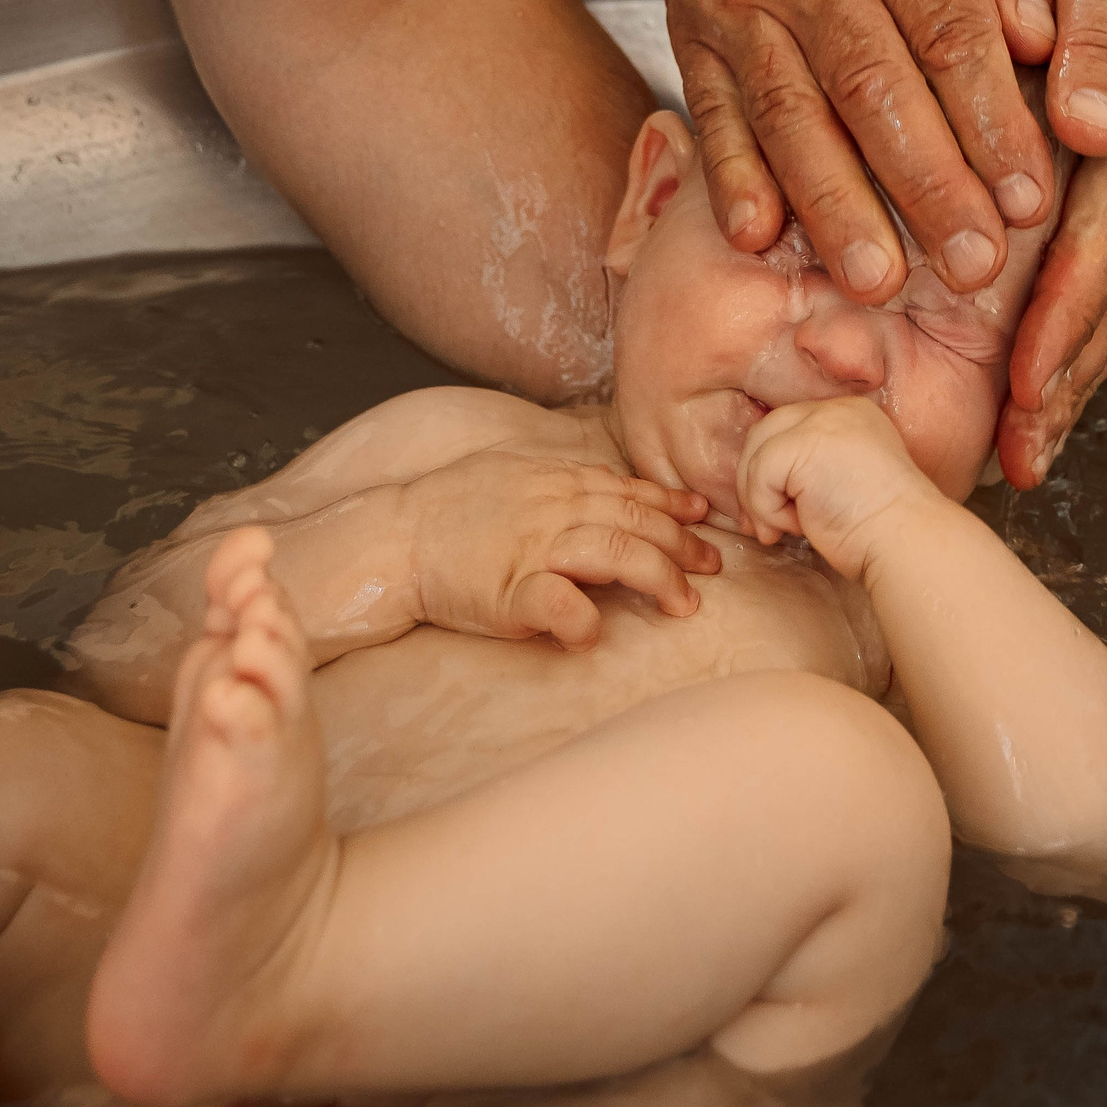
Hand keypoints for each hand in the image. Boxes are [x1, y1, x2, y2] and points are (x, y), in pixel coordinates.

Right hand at [391, 453, 716, 649]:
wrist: (395, 538)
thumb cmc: (452, 509)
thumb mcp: (513, 473)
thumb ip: (562, 480)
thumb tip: (611, 487)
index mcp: (556, 482)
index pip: (629, 491)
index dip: (673, 508)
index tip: (703, 522)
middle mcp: (553, 510)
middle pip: (636, 522)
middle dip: (682, 547)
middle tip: (711, 569)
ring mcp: (533, 549)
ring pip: (616, 554)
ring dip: (658, 579)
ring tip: (683, 605)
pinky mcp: (509, 591)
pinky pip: (560, 603)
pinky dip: (585, 620)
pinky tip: (596, 633)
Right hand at [656, 0, 1059, 301]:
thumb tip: (1041, 39)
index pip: (949, 29)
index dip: (989, 120)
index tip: (1027, 195)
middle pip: (873, 85)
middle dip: (927, 185)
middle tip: (973, 263)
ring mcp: (741, 0)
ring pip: (791, 112)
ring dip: (835, 203)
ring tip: (879, 277)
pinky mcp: (693, 33)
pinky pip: (714, 114)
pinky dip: (732, 179)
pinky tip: (762, 234)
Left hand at [735, 397, 943, 579]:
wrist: (906, 542)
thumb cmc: (880, 531)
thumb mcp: (845, 481)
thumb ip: (812, 468)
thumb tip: (760, 480)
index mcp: (851, 414)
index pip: (789, 428)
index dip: (773, 472)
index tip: (780, 514)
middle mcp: (836, 410)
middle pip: (765, 434)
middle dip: (754, 484)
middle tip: (766, 527)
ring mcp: (821, 422)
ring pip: (756, 455)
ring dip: (761, 501)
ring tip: (789, 530)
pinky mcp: (804, 444)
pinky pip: (759, 475)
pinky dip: (767, 510)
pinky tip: (799, 527)